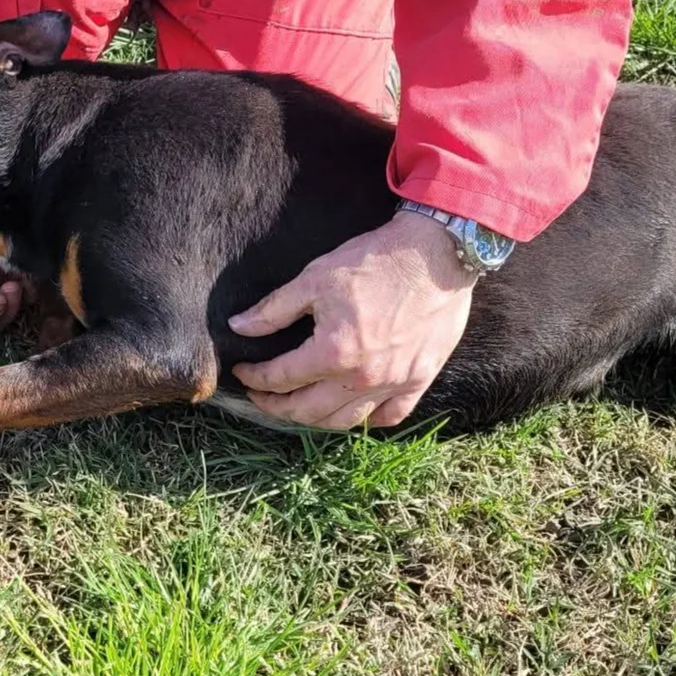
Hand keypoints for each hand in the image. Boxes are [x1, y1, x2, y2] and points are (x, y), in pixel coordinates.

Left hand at [228, 211, 477, 429]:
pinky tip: (353, 411)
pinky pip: (390, 416)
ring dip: (315, 420)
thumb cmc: (375, 261)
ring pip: (345, 421)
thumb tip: (239, 326)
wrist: (436, 253)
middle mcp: (362, 378)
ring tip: (298, 408)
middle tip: (261, 397)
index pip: (282, 378)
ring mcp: (394, 383)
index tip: (243, 371)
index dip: (256, 377)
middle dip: (276, 407)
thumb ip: (274, 309)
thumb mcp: (315, 278)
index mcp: (333, 353)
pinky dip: (369, 420)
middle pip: (308, 411)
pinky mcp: (419, 380)